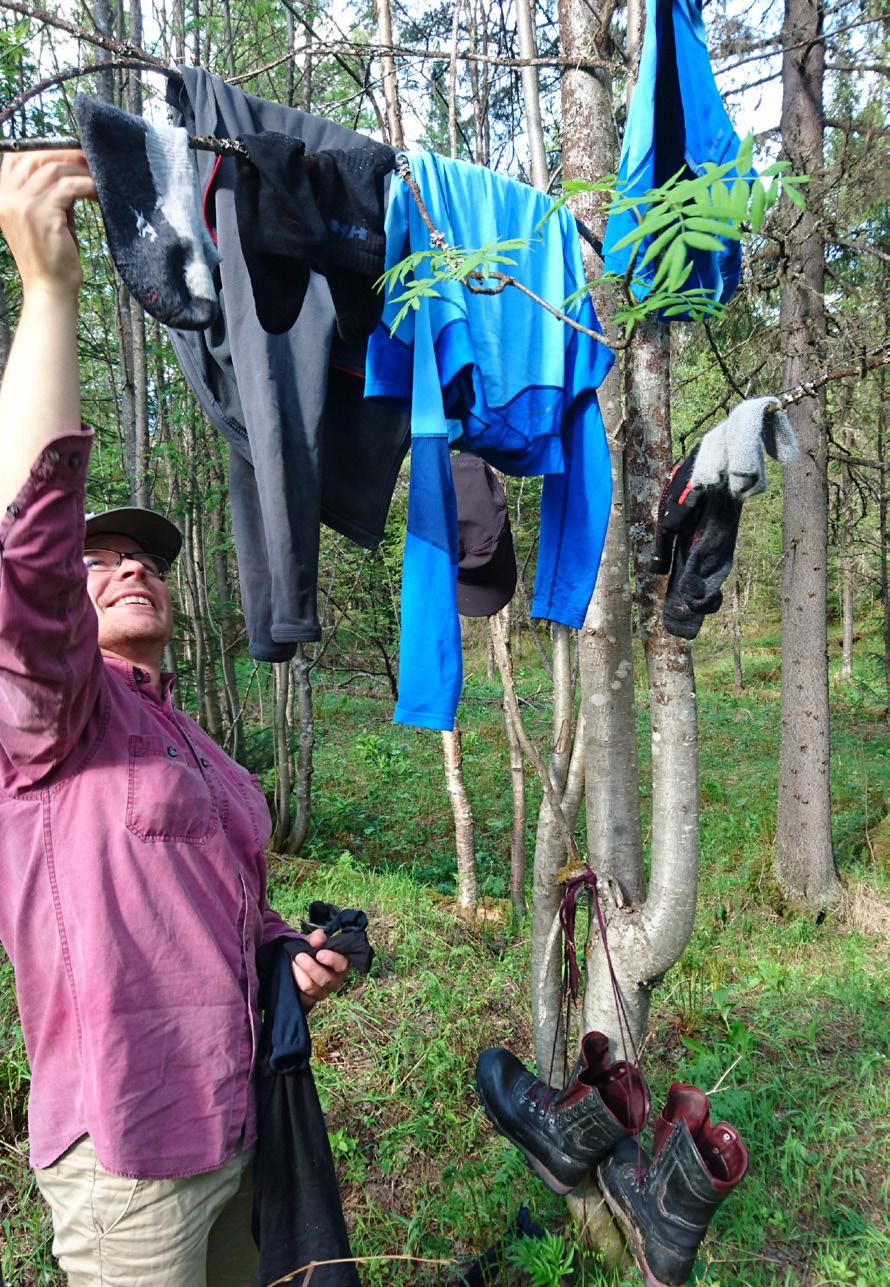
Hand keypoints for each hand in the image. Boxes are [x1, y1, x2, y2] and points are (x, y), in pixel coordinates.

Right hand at [0, 150, 96, 301]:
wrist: (49, 289)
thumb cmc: (51, 255)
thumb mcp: (44, 216)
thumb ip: (49, 191)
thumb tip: (72, 166)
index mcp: (2, 195)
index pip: (19, 157)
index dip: (47, 150)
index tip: (72, 154)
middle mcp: (6, 196)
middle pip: (36, 157)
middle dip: (67, 155)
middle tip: (92, 162)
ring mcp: (21, 204)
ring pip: (54, 169)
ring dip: (80, 171)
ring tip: (99, 178)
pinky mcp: (40, 214)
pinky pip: (68, 187)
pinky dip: (87, 185)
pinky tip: (99, 193)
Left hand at [290, 929, 349, 1010]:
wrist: (302, 960)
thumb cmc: (314, 949)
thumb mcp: (317, 939)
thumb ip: (318, 937)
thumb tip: (316, 941)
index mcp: (341, 964)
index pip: (342, 965)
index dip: (331, 959)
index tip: (319, 953)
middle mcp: (335, 980)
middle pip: (326, 979)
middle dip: (311, 967)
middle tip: (299, 956)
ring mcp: (323, 992)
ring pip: (313, 988)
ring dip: (301, 974)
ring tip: (293, 961)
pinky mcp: (311, 999)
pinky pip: (303, 995)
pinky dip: (297, 981)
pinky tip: (291, 970)